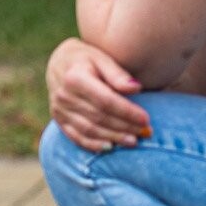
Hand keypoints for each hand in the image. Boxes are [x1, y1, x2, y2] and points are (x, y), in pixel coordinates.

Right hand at [46, 36, 150, 152]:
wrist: (60, 63)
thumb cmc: (87, 59)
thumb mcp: (102, 58)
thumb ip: (117, 74)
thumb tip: (136, 88)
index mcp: (75, 78)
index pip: (105, 100)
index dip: (127, 112)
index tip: (146, 119)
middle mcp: (64, 95)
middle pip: (99, 117)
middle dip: (124, 127)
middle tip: (145, 132)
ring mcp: (59, 109)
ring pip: (89, 129)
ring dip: (113, 137)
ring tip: (133, 141)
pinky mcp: (59, 119)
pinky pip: (76, 136)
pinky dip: (93, 145)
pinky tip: (110, 147)